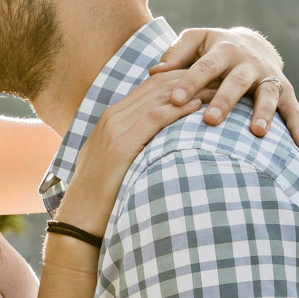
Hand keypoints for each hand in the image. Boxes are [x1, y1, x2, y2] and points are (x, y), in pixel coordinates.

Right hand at [54, 69, 201, 234]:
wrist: (79, 220)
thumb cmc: (101, 196)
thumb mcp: (115, 162)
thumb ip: (132, 145)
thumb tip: (158, 144)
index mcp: (111, 118)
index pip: (151, 86)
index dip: (181, 78)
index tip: (207, 79)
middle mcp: (112, 118)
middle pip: (157, 85)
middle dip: (191, 77)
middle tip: (219, 78)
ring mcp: (114, 129)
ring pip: (158, 96)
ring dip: (190, 89)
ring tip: (217, 88)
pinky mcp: (120, 146)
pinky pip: (154, 118)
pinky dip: (178, 109)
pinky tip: (198, 105)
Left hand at [149, 27, 298, 148]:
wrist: (252, 43)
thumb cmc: (212, 48)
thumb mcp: (195, 41)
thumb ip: (175, 54)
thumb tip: (153, 72)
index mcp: (223, 50)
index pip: (205, 66)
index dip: (191, 82)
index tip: (177, 100)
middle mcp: (248, 62)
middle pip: (236, 82)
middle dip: (225, 101)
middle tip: (210, 121)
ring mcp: (268, 75)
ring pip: (267, 94)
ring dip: (263, 113)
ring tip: (257, 133)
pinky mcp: (284, 89)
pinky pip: (293, 109)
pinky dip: (298, 127)